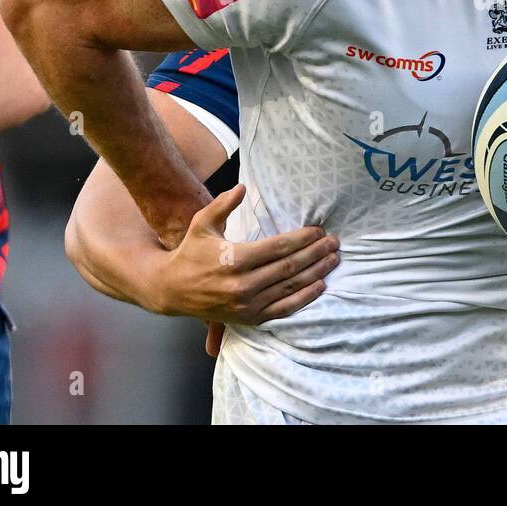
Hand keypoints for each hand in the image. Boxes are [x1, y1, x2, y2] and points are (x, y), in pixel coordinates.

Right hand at [153, 183, 339, 323]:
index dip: (302, 239)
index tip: (319, 230)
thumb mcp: (202, 224)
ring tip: (333, 260)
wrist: (172, 290)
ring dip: (316, 273)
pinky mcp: (250, 318)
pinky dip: (305, 298)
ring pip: (291, 287)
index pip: (278, 247)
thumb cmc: (191, 252)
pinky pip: (284, 309)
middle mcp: (243, 285)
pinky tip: (320, 285)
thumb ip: (223, 205)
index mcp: (234, 259)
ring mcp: (247, 305)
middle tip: (334, 243)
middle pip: (290, 267)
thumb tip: (242, 187)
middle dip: (315, 253)